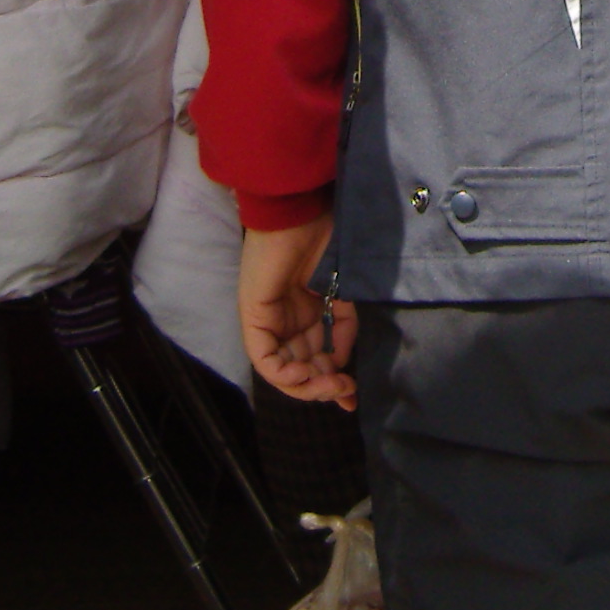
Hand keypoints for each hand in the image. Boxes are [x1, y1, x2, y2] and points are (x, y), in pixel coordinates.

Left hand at [240, 213, 357, 409]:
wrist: (302, 213)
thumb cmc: (325, 241)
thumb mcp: (343, 293)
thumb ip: (342, 328)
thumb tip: (341, 362)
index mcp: (308, 316)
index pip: (317, 360)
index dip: (334, 382)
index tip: (354, 397)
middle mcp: (287, 324)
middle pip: (302, 371)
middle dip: (324, 387)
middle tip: (345, 391)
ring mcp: (269, 323)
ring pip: (282, 373)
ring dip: (307, 386)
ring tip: (331, 385)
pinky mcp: (255, 319)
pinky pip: (264, 360)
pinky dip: (284, 375)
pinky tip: (304, 374)